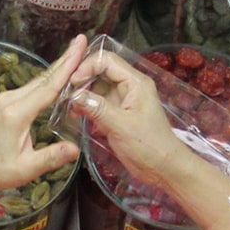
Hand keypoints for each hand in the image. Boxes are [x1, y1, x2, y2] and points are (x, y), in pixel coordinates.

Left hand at [0, 36, 85, 199]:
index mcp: (17, 114)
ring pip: (38, 80)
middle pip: (44, 77)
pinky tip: (59, 75)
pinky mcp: (6, 102)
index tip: (79, 47)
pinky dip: (48, 80)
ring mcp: (6, 99)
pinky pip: (31, 87)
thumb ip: (51, 157)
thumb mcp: (27, 168)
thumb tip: (75, 149)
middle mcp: (10, 100)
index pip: (48, 87)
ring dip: (57, 68)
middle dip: (65, 59)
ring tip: (76, 53)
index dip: (66, 67)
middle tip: (82, 41)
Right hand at [66, 49, 190, 188]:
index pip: (108, 61)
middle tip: (66, 95)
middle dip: (82, 80)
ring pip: (97, 88)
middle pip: (100, 72)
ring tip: (69, 107)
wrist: (163, 168)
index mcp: (135, 82)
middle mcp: (129, 87)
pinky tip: (76, 115)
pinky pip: (98, 103)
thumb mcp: (121, 126)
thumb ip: (97, 108)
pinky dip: (86, 106)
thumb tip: (74, 95)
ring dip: (82, 94)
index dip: (87, 66)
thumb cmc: (149, 145)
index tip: (72, 82)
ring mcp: (123, 100)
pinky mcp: (117, 114)